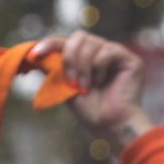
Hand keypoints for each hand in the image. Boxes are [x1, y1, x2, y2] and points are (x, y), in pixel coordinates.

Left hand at [33, 32, 151, 147]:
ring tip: (85, 88)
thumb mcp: (65, 87)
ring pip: (91, 43)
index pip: (67, 41)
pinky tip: (101, 83)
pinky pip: (106, 50)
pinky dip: (98, 68)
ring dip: (83, 67)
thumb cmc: (91, 112)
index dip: (50, 43)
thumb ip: (55, 68)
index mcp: (87, 58)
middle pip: (78, 37)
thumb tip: (34, 53)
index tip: (35, 54)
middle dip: (70, 57)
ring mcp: (116, 54)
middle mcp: (101, 52)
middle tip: (71, 81)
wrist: (110, 127)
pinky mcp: (129, 59)